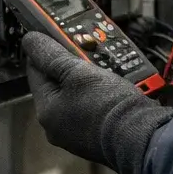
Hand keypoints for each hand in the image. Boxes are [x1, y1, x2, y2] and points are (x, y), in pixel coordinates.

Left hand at [22, 33, 172, 173]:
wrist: (142, 137)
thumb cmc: (109, 106)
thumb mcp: (77, 72)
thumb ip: (51, 55)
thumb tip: (30, 41)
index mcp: (46, 112)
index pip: (35, 71)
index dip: (46, 51)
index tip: (56, 36)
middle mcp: (57, 127)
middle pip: (57, 84)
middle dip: (72, 64)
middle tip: (86, 50)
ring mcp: (77, 134)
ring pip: (77, 95)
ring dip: (88, 78)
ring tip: (103, 65)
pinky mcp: (97, 136)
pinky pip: (93, 107)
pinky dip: (100, 93)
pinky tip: (113, 84)